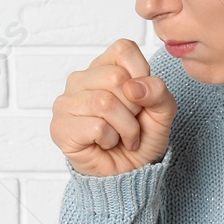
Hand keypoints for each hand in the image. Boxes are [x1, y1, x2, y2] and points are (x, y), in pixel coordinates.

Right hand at [51, 39, 176, 176]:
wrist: (128, 174)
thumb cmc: (142, 138)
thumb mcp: (162, 111)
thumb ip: (158, 91)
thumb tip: (134, 87)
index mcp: (103, 66)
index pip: (123, 49)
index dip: (142, 74)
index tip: (142, 99)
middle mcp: (80, 79)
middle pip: (117, 77)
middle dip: (135, 108)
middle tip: (131, 124)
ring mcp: (66, 102)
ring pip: (105, 103)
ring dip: (125, 128)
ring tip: (122, 137)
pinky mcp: (60, 126)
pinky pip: (96, 126)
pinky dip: (110, 140)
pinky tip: (104, 144)